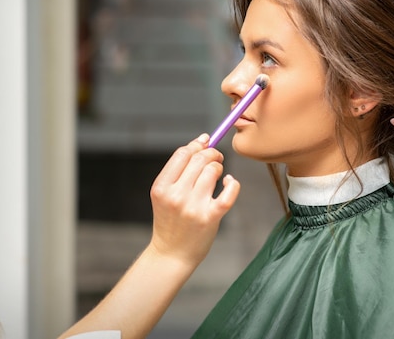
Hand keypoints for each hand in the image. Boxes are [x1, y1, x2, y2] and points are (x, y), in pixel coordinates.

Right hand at [149, 133, 239, 267]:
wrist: (171, 254)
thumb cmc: (171, 220)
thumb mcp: (166, 193)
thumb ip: (181, 168)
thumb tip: (203, 138)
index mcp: (161, 187)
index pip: (182, 154)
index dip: (197, 145)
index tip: (205, 145)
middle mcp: (176, 196)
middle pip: (199, 159)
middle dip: (212, 154)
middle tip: (216, 158)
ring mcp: (193, 207)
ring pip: (213, 171)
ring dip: (219, 168)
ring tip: (218, 175)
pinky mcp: (210, 218)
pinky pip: (228, 193)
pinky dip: (233, 183)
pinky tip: (229, 182)